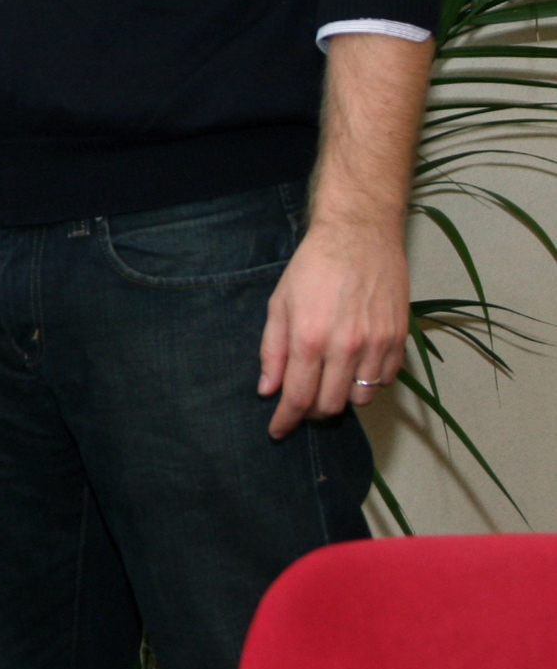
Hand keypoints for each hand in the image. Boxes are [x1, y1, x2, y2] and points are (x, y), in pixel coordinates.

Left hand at [259, 219, 408, 438]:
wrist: (360, 236)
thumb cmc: (312, 267)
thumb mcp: (280, 304)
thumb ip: (272, 351)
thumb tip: (267, 391)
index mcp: (310, 338)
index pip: (298, 397)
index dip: (286, 420)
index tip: (278, 432)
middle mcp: (347, 347)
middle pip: (330, 405)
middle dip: (311, 411)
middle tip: (301, 401)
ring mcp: (378, 345)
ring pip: (360, 399)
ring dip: (341, 397)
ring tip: (328, 379)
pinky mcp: (400, 340)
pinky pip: (385, 381)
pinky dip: (367, 383)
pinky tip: (354, 366)